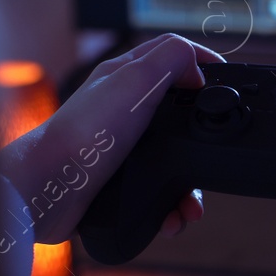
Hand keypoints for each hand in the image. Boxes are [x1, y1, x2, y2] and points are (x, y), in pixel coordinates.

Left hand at [0, 34, 222, 243]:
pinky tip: (171, 218)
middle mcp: (121, 110)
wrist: (49, 188)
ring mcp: (118, 147)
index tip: (226, 79)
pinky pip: (155, 191)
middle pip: (178, 113)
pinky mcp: (115, 180)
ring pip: (171, 160)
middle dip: (202, 139)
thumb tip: (198, 68)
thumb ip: (173, 59)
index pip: (172, 57)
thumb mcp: (136, 80)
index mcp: (125, 77)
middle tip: (213, 153)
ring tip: (191, 206)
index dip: (202, 64)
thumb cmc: (84, 134)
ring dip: (188, 186)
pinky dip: (169, 207)